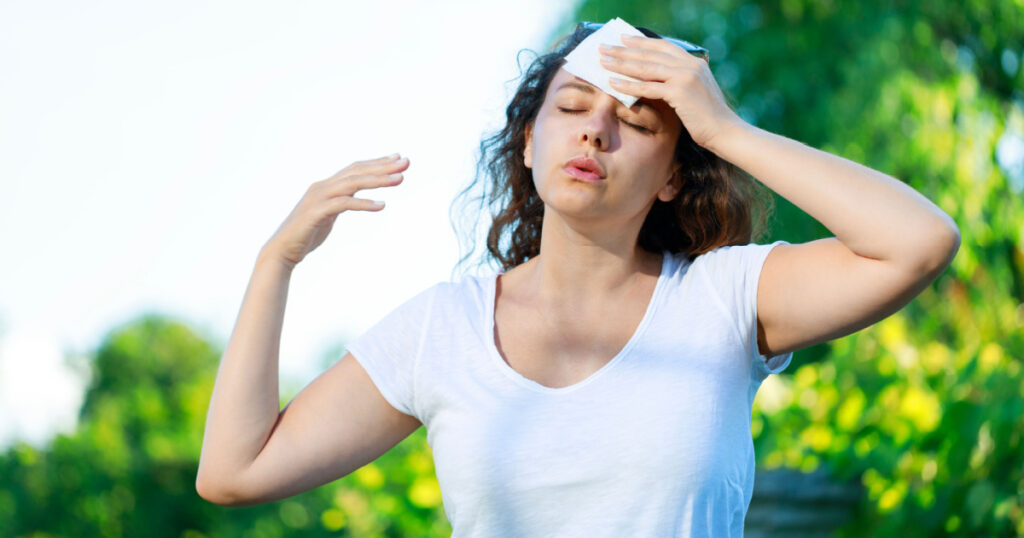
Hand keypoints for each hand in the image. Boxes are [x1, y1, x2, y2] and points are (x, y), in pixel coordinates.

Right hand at [262, 154, 407, 267]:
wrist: (282, 250)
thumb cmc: (305, 234)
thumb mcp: (328, 215)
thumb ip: (340, 204)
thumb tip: (353, 200)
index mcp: (326, 186)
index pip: (355, 169)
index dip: (377, 162)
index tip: (397, 157)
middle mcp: (323, 187)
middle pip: (357, 171)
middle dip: (383, 166)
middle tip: (406, 162)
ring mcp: (319, 198)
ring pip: (352, 183)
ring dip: (378, 180)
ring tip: (400, 179)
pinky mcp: (317, 212)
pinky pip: (344, 204)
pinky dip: (363, 203)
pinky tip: (381, 205)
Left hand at [599, 34, 745, 150]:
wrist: (725, 131)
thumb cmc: (709, 118)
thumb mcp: (696, 93)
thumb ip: (680, 82)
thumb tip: (658, 81)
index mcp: (695, 62)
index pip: (663, 46)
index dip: (642, 42)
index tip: (623, 39)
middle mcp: (690, 65)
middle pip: (651, 53)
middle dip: (625, 50)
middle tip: (604, 47)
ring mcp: (686, 77)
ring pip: (646, 67)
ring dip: (622, 63)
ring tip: (602, 61)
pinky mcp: (680, 92)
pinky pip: (648, 87)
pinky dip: (629, 84)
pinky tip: (613, 82)